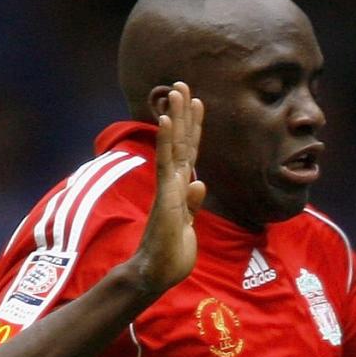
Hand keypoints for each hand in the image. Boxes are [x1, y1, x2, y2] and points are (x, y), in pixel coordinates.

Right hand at [126, 84, 205, 298]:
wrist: (156, 273)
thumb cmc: (170, 253)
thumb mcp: (188, 227)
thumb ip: (192, 204)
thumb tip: (200, 183)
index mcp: (180, 189)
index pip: (189, 153)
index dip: (193, 128)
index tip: (196, 103)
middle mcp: (173, 183)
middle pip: (181, 142)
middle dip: (183, 113)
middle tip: (182, 83)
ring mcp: (169, 187)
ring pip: (174, 146)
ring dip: (176, 117)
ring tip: (177, 91)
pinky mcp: (166, 196)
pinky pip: (166, 163)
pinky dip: (166, 141)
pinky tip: (166, 120)